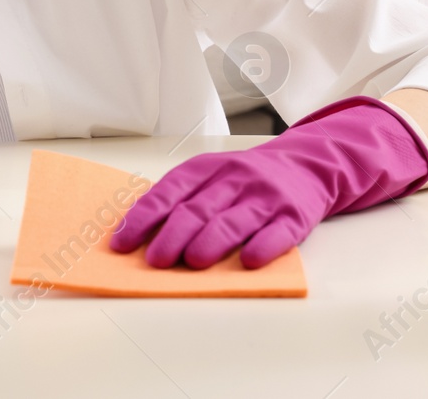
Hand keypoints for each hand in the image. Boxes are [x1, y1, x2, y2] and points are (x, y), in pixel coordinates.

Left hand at [108, 96, 427, 269]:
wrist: (305, 167)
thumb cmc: (245, 180)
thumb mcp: (212, 177)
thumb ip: (181, 200)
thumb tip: (136, 237)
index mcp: (207, 168)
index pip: (169, 191)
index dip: (143, 217)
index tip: (122, 243)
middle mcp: (234, 178)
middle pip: (198, 208)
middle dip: (173, 235)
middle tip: (155, 261)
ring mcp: (264, 196)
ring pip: (233, 220)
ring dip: (212, 241)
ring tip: (194, 261)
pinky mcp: (293, 216)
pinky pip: (277, 233)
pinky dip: (262, 246)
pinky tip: (248, 261)